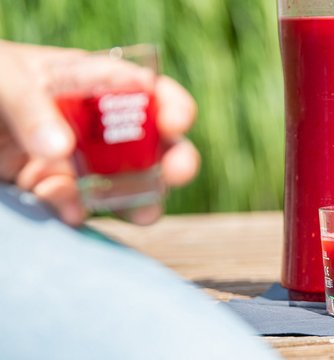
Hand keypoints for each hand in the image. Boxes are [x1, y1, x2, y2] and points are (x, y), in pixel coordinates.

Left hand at [0, 40, 199, 225]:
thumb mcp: (5, 79)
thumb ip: (31, 108)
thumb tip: (60, 150)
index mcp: (92, 84)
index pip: (145, 91)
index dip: (171, 105)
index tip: (175, 122)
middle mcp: (95, 125)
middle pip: (152, 144)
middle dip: (174, 159)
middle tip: (177, 172)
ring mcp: (77, 161)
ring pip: (126, 184)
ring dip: (141, 199)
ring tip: (144, 213)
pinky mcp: (52, 189)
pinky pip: (77, 205)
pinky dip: (77, 210)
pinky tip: (67, 210)